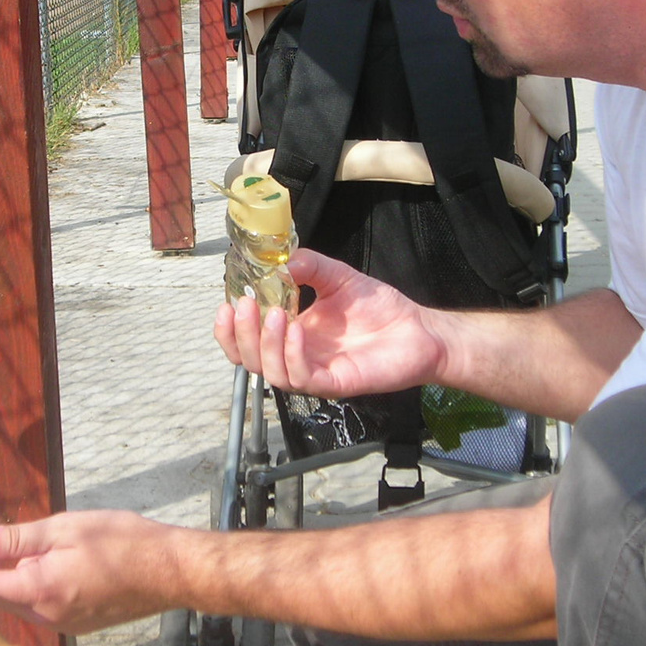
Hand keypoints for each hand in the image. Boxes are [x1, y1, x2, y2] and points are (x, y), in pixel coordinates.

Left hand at [0, 511, 174, 634]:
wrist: (171, 572)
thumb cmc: (125, 541)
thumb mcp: (67, 527)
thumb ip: (18, 538)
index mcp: (39, 589)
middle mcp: (46, 614)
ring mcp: (63, 622)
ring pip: (20, 597)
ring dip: (10, 571)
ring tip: (16, 536)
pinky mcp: (77, 623)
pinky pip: (41, 602)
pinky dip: (31, 581)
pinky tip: (44, 556)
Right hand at [214, 248, 445, 397]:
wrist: (417, 328)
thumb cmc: (379, 307)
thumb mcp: (337, 277)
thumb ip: (309, 266)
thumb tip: (280, 262)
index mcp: (291, 333)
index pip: (247, 341)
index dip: (230, 328)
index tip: (229, 302)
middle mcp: (297, 356)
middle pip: (250, 360)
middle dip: (239, 335)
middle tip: (245, 305)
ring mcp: (314, 372)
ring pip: (271, 373)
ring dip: (265, 344)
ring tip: (274, 314)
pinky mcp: (335, 383)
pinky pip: (302, 378)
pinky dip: (292, 355)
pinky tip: (297, 329)